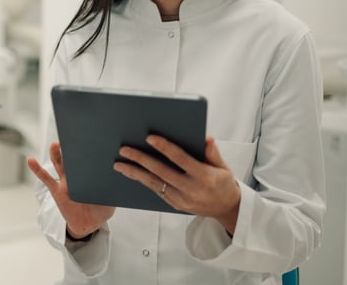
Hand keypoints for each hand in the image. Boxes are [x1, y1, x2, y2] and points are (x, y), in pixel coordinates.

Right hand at [27, 142, 115, 237]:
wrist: (89, 225)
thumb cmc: (101, 209)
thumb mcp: (111, 201)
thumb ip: (112, 192)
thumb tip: (115, 181)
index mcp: (90, 175)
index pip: (88, 158)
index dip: (89, 149)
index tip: (92, 138)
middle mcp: (77, 175)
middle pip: (73, 157)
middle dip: (71, 146)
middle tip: (72, 136)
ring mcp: (65, 181)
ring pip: (59, 164)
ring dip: (56, 154)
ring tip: (54, 145)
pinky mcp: (56, 190)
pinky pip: (46, 178)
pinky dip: (37, 169)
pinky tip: (31, 160)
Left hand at [113, 135, 240, 233]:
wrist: (227, 209)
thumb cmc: (224, 183)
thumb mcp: (223, 167)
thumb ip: (212, 152)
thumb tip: (206, 138)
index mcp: (204, 176)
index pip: (181, 159)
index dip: (165, 148)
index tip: (150, 138)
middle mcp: (191, 189)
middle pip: (161, 172)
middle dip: (141, 159)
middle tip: (124, 149)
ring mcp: (182, 199)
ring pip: (154, 183)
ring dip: (134, 173)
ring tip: (119, 164)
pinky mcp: (175, 204)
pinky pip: (156, 190)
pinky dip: (142, 181)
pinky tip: (131, 173)